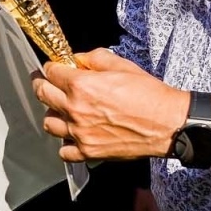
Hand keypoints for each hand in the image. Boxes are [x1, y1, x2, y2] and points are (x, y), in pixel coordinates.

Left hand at [35, 49, 210, 163]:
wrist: (168, 124)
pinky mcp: (88, 151)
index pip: (51, 72)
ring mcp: (80, 133)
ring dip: (52, 113)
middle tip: (44, 82)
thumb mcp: (122, 65)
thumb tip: (78, 59)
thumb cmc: (149, 94)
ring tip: (62, 109)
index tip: (53, 67)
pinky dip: (65, 144)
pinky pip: (64, 151)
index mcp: (81, 85)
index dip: (51, 66)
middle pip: (43, 94)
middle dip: (42, 84)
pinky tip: (73, 135)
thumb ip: (94, 58)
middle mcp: (75, 109)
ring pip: (49, 123)